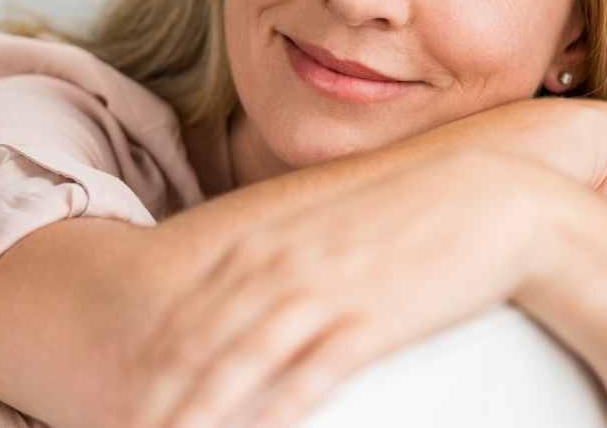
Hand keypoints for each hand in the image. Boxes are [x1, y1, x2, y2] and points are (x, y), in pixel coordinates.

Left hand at [115, 150, 569, 427]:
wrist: (485, 199)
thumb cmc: (405, 213)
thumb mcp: (329, 221)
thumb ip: (282, 248)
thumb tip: (247, 281)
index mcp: (265, 240)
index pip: (187, 309)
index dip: (151, 360)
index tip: (120, 397)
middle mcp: (280, 264)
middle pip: (200, 343)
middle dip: (158, 396)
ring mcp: (321, 291)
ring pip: (238, 364)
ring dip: (197, 412)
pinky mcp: (367, 322)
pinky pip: (306, 379)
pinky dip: (272, 416)